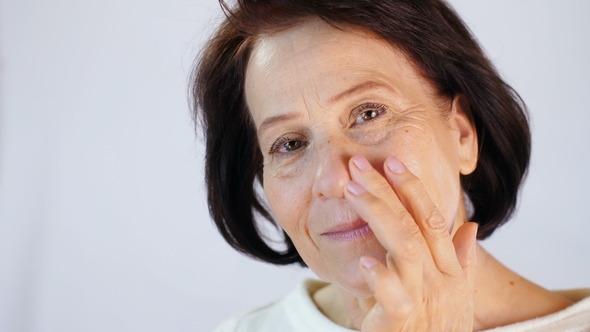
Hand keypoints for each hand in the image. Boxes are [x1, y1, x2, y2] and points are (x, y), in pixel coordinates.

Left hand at [343, 155, 477, 331]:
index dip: (414, 188)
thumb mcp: (456, 296)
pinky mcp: (403, 324)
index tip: (392, 162)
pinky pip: (394, 297)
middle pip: (415, 225)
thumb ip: (460, 261)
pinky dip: (380, 278)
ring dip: (379, 215)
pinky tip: (364, 262)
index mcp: (449, 270)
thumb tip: (470, 225)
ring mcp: (423, 300)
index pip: (434, 219)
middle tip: (359, 165)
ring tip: (353, 191)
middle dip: (387, 190)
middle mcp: (440, 280)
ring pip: (405, 248)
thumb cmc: (439, 329)